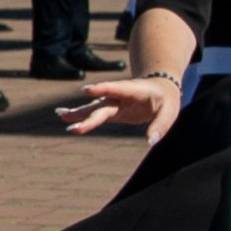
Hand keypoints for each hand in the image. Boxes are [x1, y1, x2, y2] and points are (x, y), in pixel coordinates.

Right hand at [59, 74, 179, 141]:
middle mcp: (119, 96)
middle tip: (70, 120)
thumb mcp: (170, 111)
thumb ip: (161, 125)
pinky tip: (64, 117)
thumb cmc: (166, 99)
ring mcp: (113, 103)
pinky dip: (80, 117)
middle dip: (87, 114)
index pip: (117, 89)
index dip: (103, 89)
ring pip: (93, 108)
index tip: (87, 91)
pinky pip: (94, 114)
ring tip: (60, 115)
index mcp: (134, 90)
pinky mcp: (111, 111)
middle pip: (101, 105)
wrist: (159, 88)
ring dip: (78, 113)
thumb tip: (150, 142)